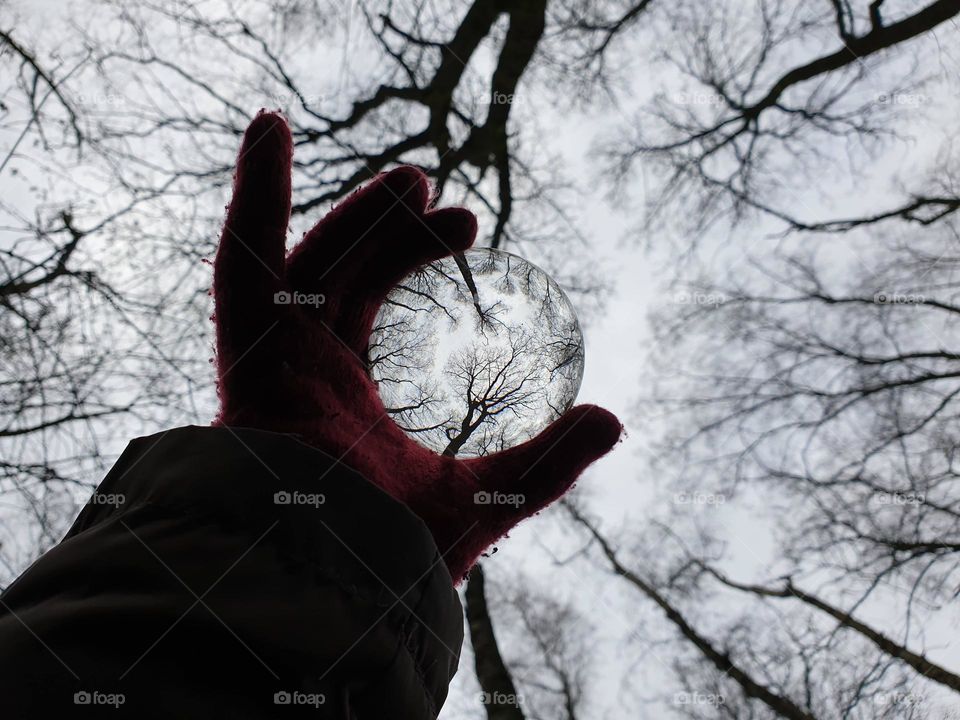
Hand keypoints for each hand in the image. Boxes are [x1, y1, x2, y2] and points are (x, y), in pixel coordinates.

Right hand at [213, 111, 621, 581]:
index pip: (372, 299)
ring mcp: (277, 359)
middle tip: (444, 198)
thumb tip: (614, 420)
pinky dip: (252, 195)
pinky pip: (240, 263)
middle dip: (390, 228)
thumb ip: (544, 460)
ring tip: (414, 178)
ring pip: (306, 259)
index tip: (468, 224)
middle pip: (347, 271)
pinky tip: (270, 126)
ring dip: (352, 211)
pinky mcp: (249, 354)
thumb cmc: (393, 558)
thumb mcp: (485, 496)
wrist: (331, 590)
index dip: (411, 255)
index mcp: (343, 392)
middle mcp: (305, 367)